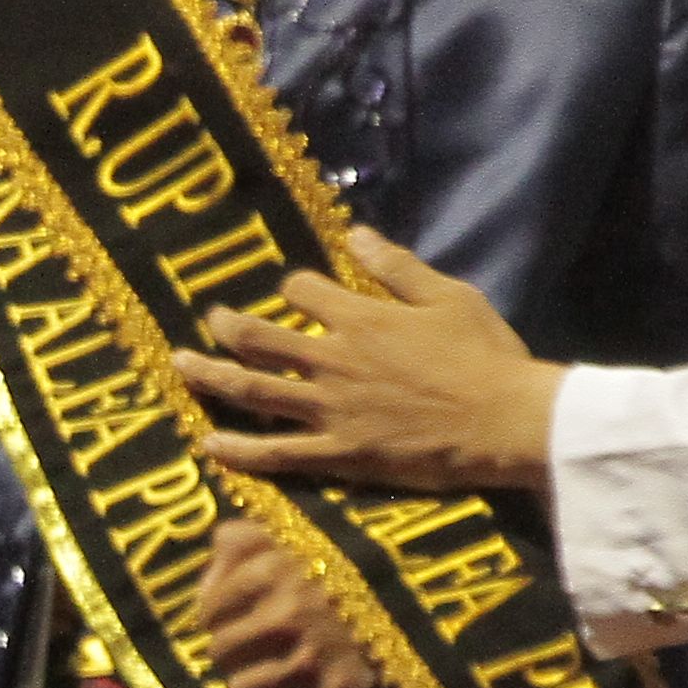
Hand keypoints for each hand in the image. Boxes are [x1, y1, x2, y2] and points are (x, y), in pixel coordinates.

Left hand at [173, 229, 565, 495]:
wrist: (506, 422)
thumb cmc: (485, 357)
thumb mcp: (448, 296)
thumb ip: (396, 266)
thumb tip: (355, 232)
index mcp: (360, 318)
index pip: (302, 290)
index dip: (296, 288)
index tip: (297, 293)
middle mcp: (333, 360)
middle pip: (260, 339)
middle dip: (229, 327)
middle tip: (211, 320)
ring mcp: (330, 410)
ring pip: (254, 392)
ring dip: (212, 377)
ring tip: (180, 367)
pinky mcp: (339, 455)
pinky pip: (277, 454)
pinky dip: (240, 450)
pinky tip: (210, 444)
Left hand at [198, 513, 389, 687]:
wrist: (441, 599)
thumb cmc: (364, 558)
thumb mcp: (302, 527)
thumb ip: (244, 539)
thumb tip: (207, 572)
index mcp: (268, 568)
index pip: (208, 611)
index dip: (222, 619)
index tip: (240, 623)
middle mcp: (283, 615)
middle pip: (220, 655)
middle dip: (238, 654)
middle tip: (264, 652)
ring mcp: (309, 661)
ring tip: (282, 677)